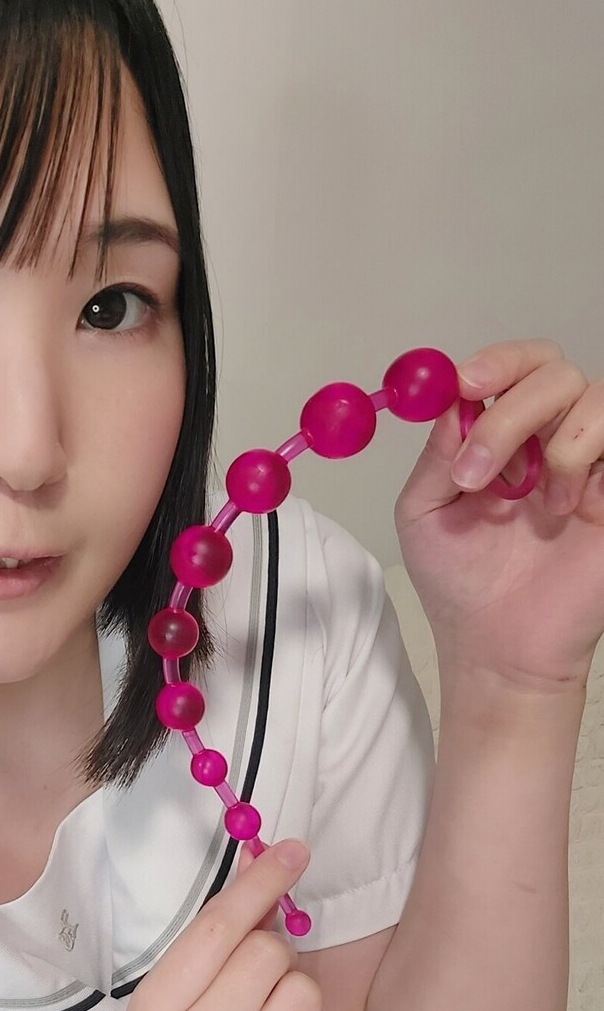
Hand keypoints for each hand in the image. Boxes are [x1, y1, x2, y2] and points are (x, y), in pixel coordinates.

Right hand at [123, 842, 359, 1010]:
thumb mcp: (176, 1003)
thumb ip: (216, 940)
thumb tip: (265, 862)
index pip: (216, 931)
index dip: (260, 884)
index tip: (292, 850)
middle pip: (267, 955)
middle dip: (273, 957)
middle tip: (258, 989)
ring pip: (304, 994)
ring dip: (299, 999)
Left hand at [393, 338, 603, 689]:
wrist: (496, 647)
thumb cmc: (460, 585)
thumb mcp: (423, 513)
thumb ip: (438, 454)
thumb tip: (452, 399)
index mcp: (502, 436)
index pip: (513, 367)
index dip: (496, 363)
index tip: (467, 384)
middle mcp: (548, 439)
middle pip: (553, 371)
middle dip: (510, 412)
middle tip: (476, 469)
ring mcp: (591, 463)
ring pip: (594, 397)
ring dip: (551, 442)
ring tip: (529, 502)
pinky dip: (584, 460)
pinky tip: (564, 509)